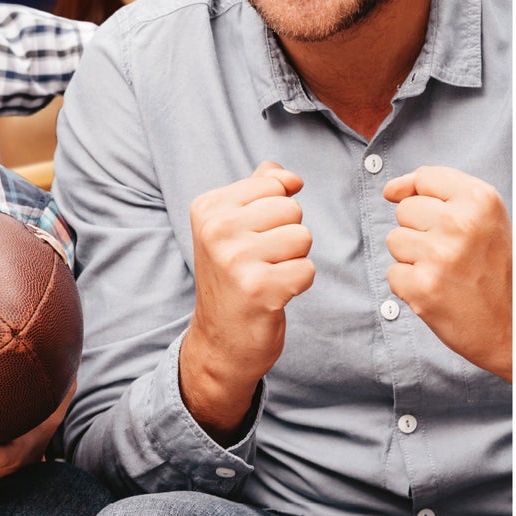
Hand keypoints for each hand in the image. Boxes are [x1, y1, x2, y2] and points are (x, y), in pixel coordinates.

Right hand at [180, 161, 313, 436]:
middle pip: (291, 208)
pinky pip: (307, 269)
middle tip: (262, 259)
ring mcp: (235, 258)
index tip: (253, 236)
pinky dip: (298, 283)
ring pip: (302, 237)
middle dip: (287, 234)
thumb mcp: (232, 226)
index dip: (275, 211)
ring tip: (268, 275)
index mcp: (207, 207)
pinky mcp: (259, 288)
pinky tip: (274, 293)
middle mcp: (216, 228)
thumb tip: (289, 175)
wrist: (221, 339)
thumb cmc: (233, 276)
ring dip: (294, 259)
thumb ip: (258, 191)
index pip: (273, 183)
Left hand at [383, 166, 513, 380]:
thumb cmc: (496, 269)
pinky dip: (411, 286)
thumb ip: (437, 192)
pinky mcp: (423, 287)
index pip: (425, 177)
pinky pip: (393, 273)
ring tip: (447, 274)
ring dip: (414, 259)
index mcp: (480, 200)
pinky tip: (439, 293)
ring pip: (395, 240)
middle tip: (453, 254)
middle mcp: (461, 224)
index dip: (427, 198)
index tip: (441, 219)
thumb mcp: (483, 218)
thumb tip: (389, 190)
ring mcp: (441, 256)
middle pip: (405, 209)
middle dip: (422, 231)